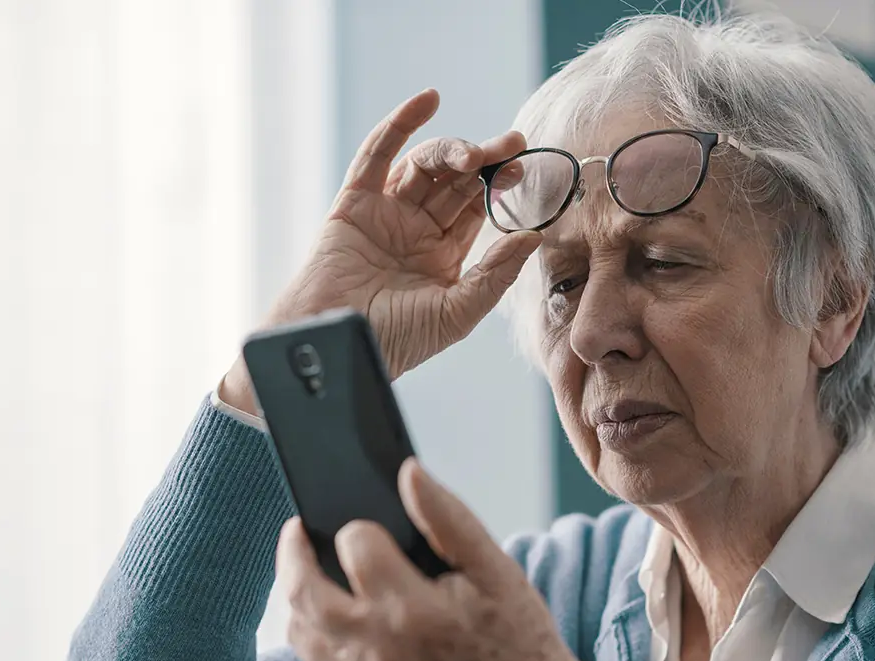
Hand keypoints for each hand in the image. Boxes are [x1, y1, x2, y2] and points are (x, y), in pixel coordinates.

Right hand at [222, 88, 541, 413]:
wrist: (340, 345)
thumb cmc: (396, 340)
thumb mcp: (458, 312)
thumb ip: (495, 274)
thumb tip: (533, 235)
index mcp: (443, 255)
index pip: (477, 208)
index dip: (500, 185)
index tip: (523, 168)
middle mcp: (416, 229)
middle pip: (456, 181)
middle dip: (485, 160)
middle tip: (513, 143)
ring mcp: (386, 213)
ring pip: (425, 166)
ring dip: (452, 150)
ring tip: (475, 153)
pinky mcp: (354, 203)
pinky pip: (377, 156)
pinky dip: (399, 124)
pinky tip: (427, 101)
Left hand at [278, 460, 602, 660]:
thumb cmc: (520, 642)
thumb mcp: (498, 572)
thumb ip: (449, 518)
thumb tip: (408, 473)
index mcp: (414, 610)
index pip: (356, 545)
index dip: (361, 526)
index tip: (369, 522)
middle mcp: (378, 649)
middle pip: (304, 591)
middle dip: (293, 552)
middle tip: (299, 529)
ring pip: (300, 630)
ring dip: (294, 593)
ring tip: (307, 565)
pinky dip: (311, 630)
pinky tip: (328, 610)